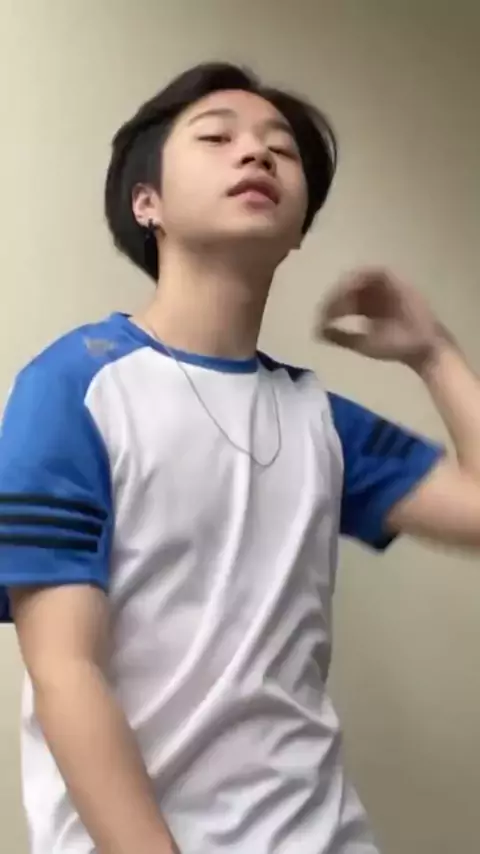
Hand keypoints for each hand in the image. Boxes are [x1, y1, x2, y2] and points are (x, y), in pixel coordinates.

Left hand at [315, 269, 444, 370]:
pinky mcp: (396, 281)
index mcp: (367, 309)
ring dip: (345, 285)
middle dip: (334, 296)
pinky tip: (351, 289)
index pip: (343, 301)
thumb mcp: (362, 344)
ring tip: (336, 299)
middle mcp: (375, 295)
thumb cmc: (394, 348)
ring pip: (359, 277)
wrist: (421, 348)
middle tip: (325, 309)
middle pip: (348, 287)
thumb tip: (317, 333)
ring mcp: (386, 287)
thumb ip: (341, 338)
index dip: (330, 306)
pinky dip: (361, 278)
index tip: (320, 318)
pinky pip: (375, 272)